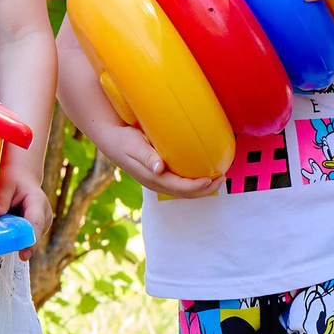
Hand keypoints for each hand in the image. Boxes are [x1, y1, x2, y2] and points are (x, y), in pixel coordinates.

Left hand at [0, 149, 50, 257]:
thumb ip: (1, 199)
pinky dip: (10, 238)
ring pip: (25, 239)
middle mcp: (43, 217)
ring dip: (11, 240)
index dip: (31, 241)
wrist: (22, 177)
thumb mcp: (6, 183)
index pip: (36, 223)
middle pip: (31, 236)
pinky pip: (21, 238)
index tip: (23, 254)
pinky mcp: (32, 231)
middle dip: (15, 243)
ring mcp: (39, 226)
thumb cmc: (14, 178)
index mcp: (38, 203)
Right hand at [85, 114, 223, 199]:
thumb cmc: (124, 140)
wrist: (111, 139)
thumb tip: (159, 169)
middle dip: (205, 189)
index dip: (197, 186)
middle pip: (184, 193)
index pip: (179, 187)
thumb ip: (147, 157)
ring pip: (183, 191)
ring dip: (201, 188)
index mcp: (152, 178)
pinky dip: (193, 183)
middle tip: (222, 178)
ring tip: (217, 178)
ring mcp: (157, 181)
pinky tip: (201, 174)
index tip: (211, 179)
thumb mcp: (135, 146)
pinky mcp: (159, 175)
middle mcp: (156, 183)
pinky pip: (179, 184)